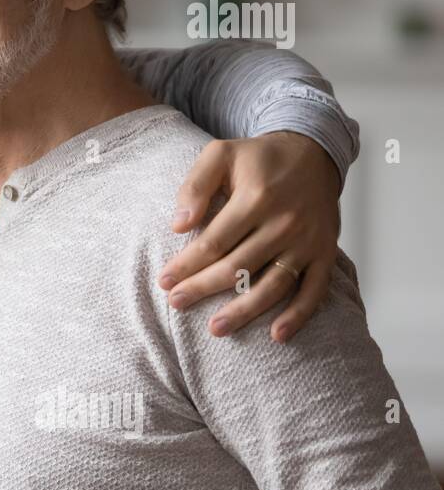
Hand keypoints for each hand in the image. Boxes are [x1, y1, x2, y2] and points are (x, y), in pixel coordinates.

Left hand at [160, 131, 340, 342]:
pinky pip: (314, 290)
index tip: (164, 281)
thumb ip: (196, 185)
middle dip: (204, 288)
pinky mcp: (325, 253)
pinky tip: (277, 336)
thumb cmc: (259, 158)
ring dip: (245, 310)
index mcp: (257, 197)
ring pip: (273, 285)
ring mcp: (307, 241)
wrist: (313, 152)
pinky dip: (299, 315)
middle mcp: (285, 222)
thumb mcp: (220, 154)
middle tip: (176, 303)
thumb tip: (179, 225)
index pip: (215, 241)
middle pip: (239, 266)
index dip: (187, 264)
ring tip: (217, 329)